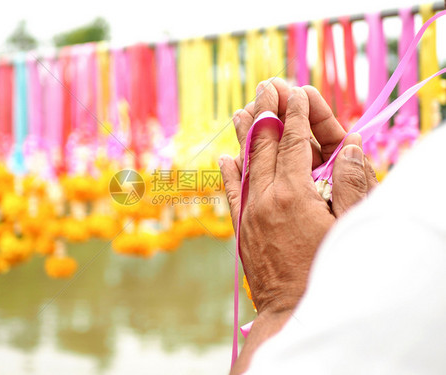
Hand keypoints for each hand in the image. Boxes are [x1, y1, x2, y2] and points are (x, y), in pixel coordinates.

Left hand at [219, 79, 377, 314]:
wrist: (292, 312)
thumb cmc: (328, 272)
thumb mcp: (349, 228)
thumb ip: (349, 185)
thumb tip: (349, 148)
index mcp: (293, 194)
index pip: (296, 143)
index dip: (297, 114)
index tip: (296, 91)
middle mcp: (265, 198)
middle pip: (267, 146)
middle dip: (268, 113)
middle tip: (266, 86)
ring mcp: (249, 214)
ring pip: (245, 165)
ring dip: (245, 135)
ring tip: (241, 110)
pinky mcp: (241, 231)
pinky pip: (231, 195)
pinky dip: (228, 174)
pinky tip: (225, 158)